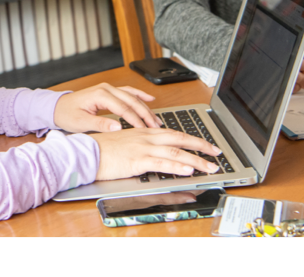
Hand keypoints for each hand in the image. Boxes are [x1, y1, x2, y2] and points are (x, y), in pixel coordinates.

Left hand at [53, 83, 161, 132]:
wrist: (58, 107)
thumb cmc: (67, 114)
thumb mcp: (81, 122)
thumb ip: (100, 124)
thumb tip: (118, 127)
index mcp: (100, 95)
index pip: (123, 108)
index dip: (135, 120)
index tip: (144, 130)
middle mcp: (106, 88)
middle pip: (131, 101)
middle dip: (145, 114)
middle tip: (156, 126)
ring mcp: (108, 88)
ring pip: (132, 96)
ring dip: (145, 107)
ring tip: (156, 119)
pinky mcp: (109, 92)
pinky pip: (128, 92)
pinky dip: (140, 96)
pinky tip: (150, 100)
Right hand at [91, 128, 221, 180]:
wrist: (87, 152)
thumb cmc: (103, 149)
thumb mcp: (127, 143)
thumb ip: (143, 146)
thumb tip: (157, 155)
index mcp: (144, 132)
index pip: (174, 133)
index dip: (193, 139)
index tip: (206, 145)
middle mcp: (146, 137)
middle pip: (180, 138)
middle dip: (201, 146)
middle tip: (217, 153)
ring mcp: (142, 148)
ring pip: (175, 152)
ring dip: (196, 160)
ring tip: (210, 167)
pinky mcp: (137, 160)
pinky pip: (162, 162)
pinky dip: (177, 166)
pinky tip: (188, 170)